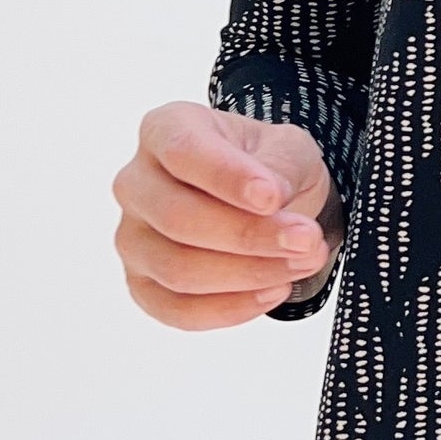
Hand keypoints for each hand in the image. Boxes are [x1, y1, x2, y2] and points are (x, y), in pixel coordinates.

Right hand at [111, 100, 344, 327]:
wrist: (264, 200)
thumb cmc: (267, 165)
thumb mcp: (288, 148)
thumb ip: (280, 166)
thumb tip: (269, 199)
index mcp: (166, 130)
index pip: (183, 152)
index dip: (227, 178)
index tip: (273, 198)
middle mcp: (136, 182)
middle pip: (177, 219)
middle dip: (250, 236)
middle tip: (308, 241)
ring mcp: (133, 236)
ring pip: (177, 269)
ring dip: (248, 274)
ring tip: (303, 262)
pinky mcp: (143, 283)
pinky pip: (175, 309)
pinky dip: (229, 308)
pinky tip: (274, 290)